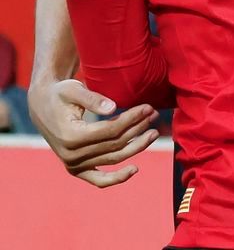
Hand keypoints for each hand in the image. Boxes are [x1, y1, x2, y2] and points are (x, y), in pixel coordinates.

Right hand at [28, 78, 158, 187]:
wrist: (42, 107)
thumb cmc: (60, 94)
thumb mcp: (73, 90)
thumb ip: (92, 99)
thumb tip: (113, 108)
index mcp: (70, 136)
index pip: (111, 130)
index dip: (132, 119)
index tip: (148, 107)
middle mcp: (70, 155)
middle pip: (116, 144)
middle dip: (138, 129)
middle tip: (154, 115)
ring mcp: (73, 165)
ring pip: (113, 158)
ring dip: (137, 147)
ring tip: (153, 133)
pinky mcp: (76, 169)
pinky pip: (98, 180)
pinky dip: (117, 178)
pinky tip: (134, 170)